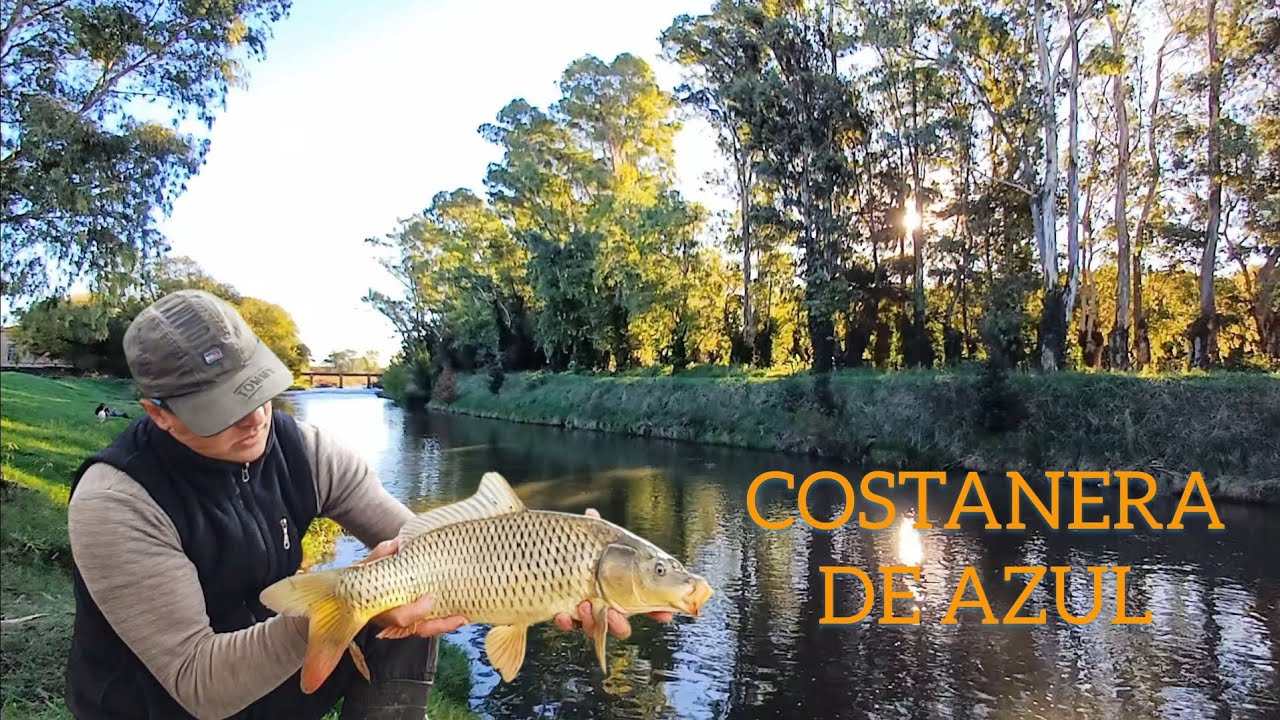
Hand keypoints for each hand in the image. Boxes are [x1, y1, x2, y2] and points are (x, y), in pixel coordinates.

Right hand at [355, 538, 469, 638]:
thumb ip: (382, 555)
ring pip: (423, 629)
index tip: (432, 596)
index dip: (417, 611)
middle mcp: (391, 619)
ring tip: (463, 618)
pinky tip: (460, 615)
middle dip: (438, 624)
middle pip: (417, 628)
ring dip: (444, 625)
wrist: (356, 589)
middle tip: (459, 617)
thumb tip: (398, 544)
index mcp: (379, 607)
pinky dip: (443, 621)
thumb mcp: (368, 564)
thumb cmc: (365, 576)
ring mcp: (402, 621)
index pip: (400, 617)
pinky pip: (427, 624)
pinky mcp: (412, 618)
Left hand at [552, 508, 674, 639]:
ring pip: (597, 628)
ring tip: (585, 606)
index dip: (658, 612)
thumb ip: (594, 529)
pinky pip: (570, 626)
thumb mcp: (589, 538)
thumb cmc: (577, 548)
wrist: (548, 560)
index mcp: (622, 587)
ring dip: (592, 621)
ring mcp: (588, 612)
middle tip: (615, 613)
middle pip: (622, 624)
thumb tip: (591, 513)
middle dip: (620, 624)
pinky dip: (567, 622)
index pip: (646, 604)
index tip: (665, 615)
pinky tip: (563, 614)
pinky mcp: (569, 617)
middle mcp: (608, 603)